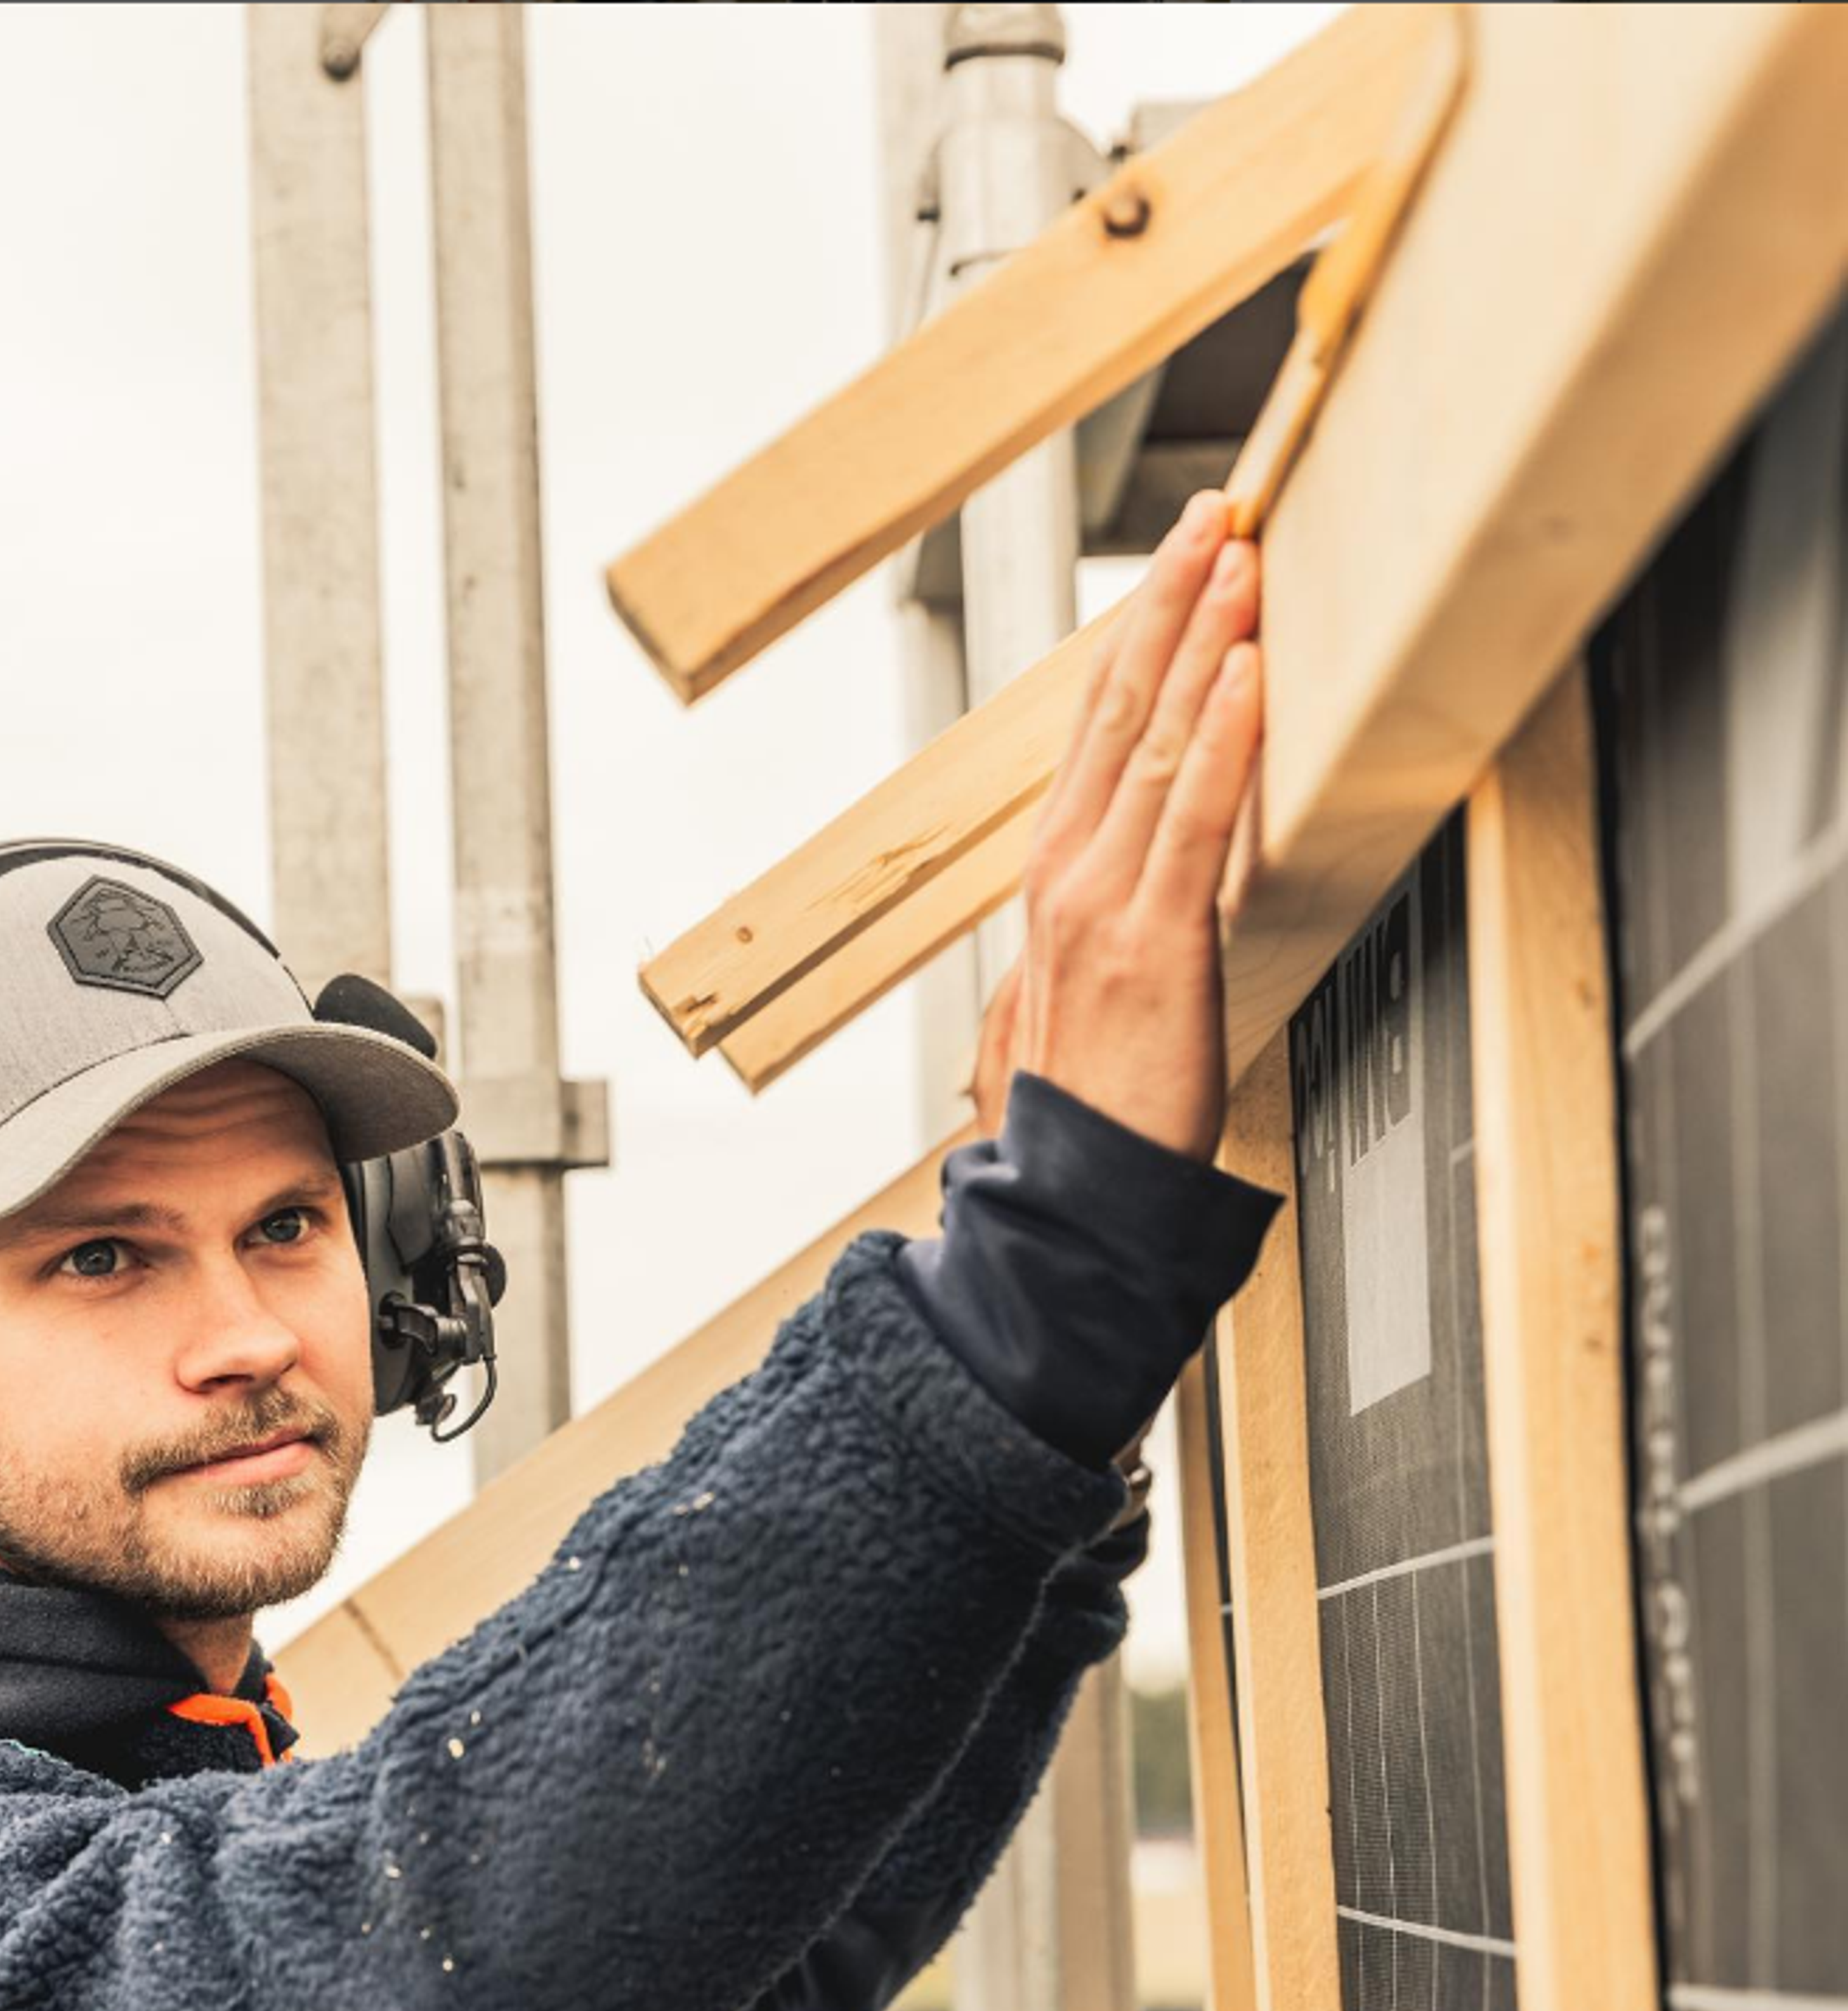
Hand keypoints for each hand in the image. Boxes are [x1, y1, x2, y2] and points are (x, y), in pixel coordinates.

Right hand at [987, 488, 1263, 1162]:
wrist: (1067, 1202)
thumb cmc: (1082, 1113)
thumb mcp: (1069, 1003)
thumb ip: (1091, 936)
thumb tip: (1110, 905)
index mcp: (1053, 884)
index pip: (1096, 738)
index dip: (1137, 646)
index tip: (1175, 571)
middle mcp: (1066, 877)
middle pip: (1117, 714)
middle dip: (1165, 606)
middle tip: (1209, 514)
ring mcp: (1102, 904)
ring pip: (1154, 744)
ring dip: (1198, 640)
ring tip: (1235, 555)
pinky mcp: (1155, 942)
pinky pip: (1193, 819)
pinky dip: (1224, 737)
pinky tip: (1250, 671)